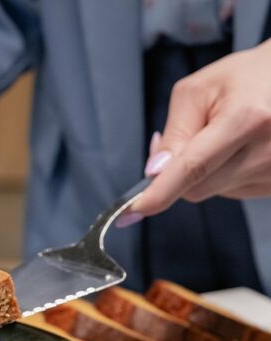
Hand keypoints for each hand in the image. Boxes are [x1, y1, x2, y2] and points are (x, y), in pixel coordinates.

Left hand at [127, 39, 270, 220]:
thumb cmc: (243, 79)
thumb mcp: (198, 92)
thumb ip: (175, 132)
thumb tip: (155, 172)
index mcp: (246, 119)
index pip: (193, 168)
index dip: (160, 192)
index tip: (135, 208)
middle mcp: (266, 151)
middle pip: (196, 188)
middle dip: (177, 174)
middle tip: (185, 141)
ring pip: (211, 192)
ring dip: (202, 173)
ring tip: (222, 138)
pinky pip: (230, 192)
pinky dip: (222, 175)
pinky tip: (237, 150)